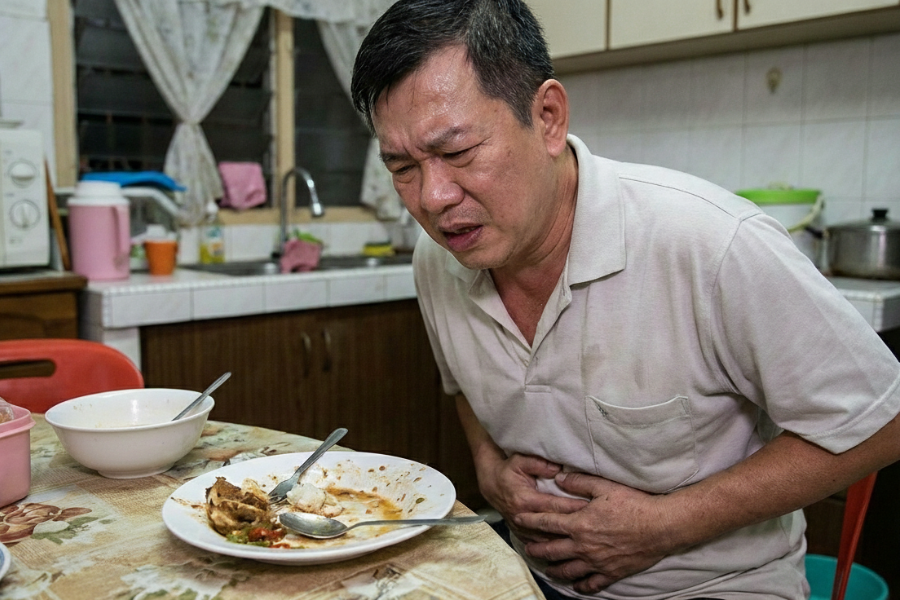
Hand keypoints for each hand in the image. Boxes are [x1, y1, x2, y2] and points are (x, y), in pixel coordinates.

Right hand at [477, 453, 587, 543]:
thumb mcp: (521, 460)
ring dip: (565, 544)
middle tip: (596, 529)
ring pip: (547, 542)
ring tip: (585, 544)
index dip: (574, 508)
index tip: (592, 510)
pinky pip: (538, 546)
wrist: (490, 484)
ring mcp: (521, 529)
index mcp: (526, 500)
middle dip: (575, 528)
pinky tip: (567, 554)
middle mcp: (524, 517)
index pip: (555, 507)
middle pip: (554, 527)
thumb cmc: (508, 470)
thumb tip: (558, 469)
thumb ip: (539, 464)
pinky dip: (552, 551)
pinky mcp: (520, 534)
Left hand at [515, 471, 674, 593]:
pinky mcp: (611, 573)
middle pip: (551, 550)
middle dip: (536, 549)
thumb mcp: (604, 486)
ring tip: (545, 568)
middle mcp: (583, 546)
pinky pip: (591, 584)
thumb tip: (558, 478)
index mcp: (579, 524)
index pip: (546, 523)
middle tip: (527, 547)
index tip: (518, 519)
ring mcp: (596, 562)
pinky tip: (576, 585)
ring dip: (553, 569)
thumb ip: (578, 482)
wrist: (661, 526)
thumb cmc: (633, 504)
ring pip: (567, 570)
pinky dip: (580, 586)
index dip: (530, 521)